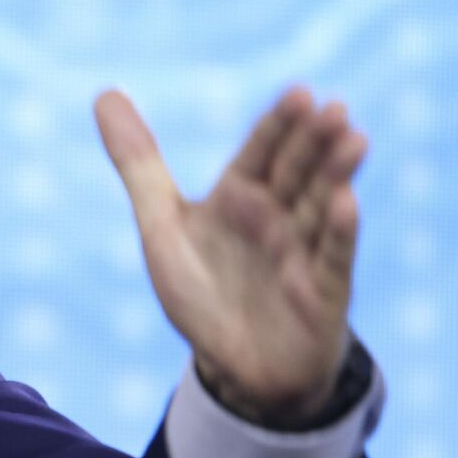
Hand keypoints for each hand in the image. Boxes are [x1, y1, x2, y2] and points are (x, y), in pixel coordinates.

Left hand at [95, 86, 367, 426]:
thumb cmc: (203, 290)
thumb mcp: (161, 225)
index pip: (260, 153)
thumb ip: (138, 163)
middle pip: (296, 173)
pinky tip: (347, 202)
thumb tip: (104, 92)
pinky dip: (339, 233)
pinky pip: (331, 260)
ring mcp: (302, 253)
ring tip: (354, 138)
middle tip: (333, 108)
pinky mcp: (321, 294)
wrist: (234, 365)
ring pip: (321, 207)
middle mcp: (277, 218)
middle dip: (313, 142)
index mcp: (241, 196)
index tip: (299, 93)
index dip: (278, 126)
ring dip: (336, 174)